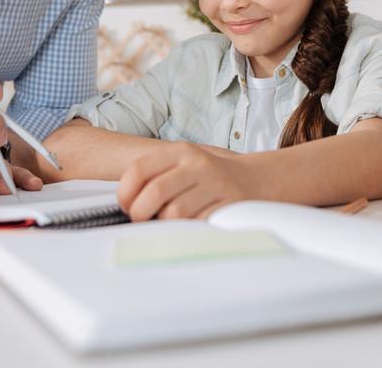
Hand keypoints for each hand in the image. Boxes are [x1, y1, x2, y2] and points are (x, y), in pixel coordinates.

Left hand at [117, 143, 256, 220]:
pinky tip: (187, 227)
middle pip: (154, 192)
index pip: (139, 169)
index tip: (126, 206)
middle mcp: (197, 164)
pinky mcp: (228, 205)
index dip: (125, 193)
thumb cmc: (209, 176)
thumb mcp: (183, 164)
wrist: (256, 179)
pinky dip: (186, 231)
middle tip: (141, 221)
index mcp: (181, 151)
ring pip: (174, 213)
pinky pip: (196, 225)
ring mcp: (214, 184)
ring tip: (167, 223)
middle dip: (140, 213)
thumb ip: (155, 176)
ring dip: (165, 224)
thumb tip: (125, 203)